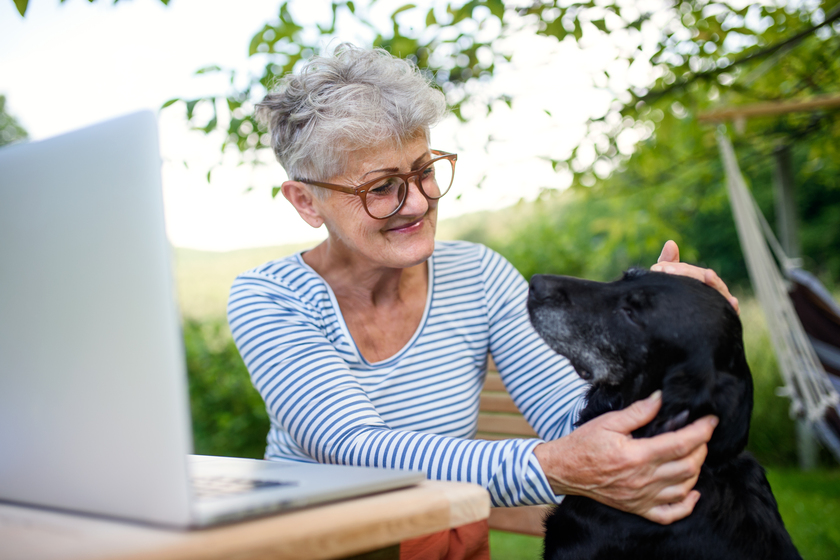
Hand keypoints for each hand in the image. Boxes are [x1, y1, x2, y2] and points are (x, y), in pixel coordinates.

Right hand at [533, 391, 717, 524]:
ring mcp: (641, 497)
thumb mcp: (608, 422)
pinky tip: (692, 491)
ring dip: (697, 470)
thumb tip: (660, 398)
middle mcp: (642, 479)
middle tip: (702, 434)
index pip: (680, 444)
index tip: (710, 420)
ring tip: (695, 454)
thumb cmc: (584, 444)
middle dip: (702, 448)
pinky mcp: (637, 508)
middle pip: (688, 466)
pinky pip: (670, 514)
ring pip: (684, 487)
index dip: (700, 431)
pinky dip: (687, 505)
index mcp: (636, 456)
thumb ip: (638, 412)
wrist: (564, 470)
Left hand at [651, 240, 739, 314]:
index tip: (658, 268)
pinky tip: (732, 302)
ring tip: (708, 275)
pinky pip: (731, 311)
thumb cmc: (675, 300)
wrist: (674, 330)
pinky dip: (732, 306)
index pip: (690, 271)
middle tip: (667, 272)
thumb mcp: (670, 280)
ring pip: (718, 291)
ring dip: (713, 284)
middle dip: (687, 274)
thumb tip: (671, 243)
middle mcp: (711, 290)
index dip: (677, 269)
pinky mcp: (724, 317)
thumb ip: (669, 263)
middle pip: (703, 278)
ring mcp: (718, 302)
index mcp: (699, 281)